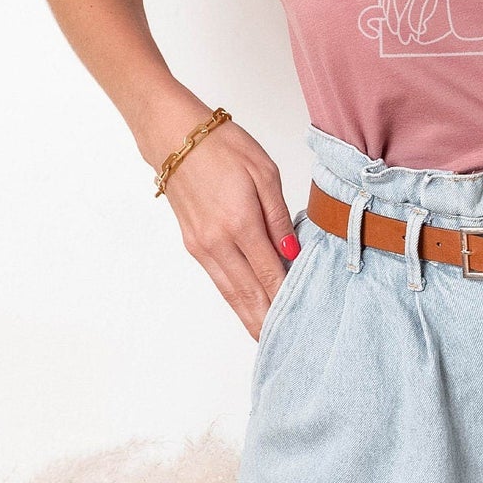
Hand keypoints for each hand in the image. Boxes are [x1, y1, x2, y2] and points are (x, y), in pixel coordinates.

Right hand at [155, 114, 299, 339]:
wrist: (176, 138)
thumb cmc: (224, 147)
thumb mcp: (264, 172)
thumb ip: (279, 217)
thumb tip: (292, 255)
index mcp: (239, 222)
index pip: (270, 273)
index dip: (287, 299)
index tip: (305, 319)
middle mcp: (217, 242)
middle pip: (249, 293)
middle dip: (269, 321)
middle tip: (291, 344)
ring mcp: (201, 247)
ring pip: (231, 293)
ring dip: (250, 317)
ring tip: (270, 339)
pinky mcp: (193, 245)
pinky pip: (219, 280)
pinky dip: (235, 299)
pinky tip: (249, 309)